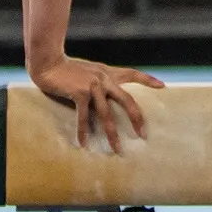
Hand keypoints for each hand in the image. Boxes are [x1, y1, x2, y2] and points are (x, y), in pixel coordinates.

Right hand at [31, 54, 162, 150]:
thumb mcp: (89, 71)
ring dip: (112, 133)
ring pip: (107, 114)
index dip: (147, 79)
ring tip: (117, 149)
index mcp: (108, 73)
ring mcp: (93, 86)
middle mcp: (104, 78)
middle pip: (127, 99)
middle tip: (143, 134)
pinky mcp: (80, 93)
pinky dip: (83, 131)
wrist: (49, 61)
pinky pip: (84, 116)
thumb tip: (106, 96)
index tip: (162, 85)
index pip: (132, 73)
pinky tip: (84, 144)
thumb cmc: (67, 69)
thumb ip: (99, 81)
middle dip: (136, 118)